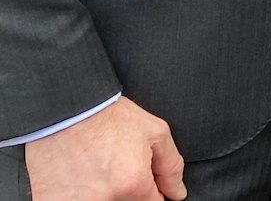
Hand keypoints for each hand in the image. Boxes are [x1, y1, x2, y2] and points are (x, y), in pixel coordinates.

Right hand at [24, 97, 185, 200]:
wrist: (64, 108)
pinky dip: (76, 193)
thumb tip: (176, 192)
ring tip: (94, 168)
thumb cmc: (105, 116)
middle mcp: (104, 198)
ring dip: (100, 191)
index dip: (150, 191)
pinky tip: (76, 175)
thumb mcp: (154, 131)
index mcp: (132, 184)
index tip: (141, 179)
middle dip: (125, 189)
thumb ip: (170, 166)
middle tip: (113, 166)